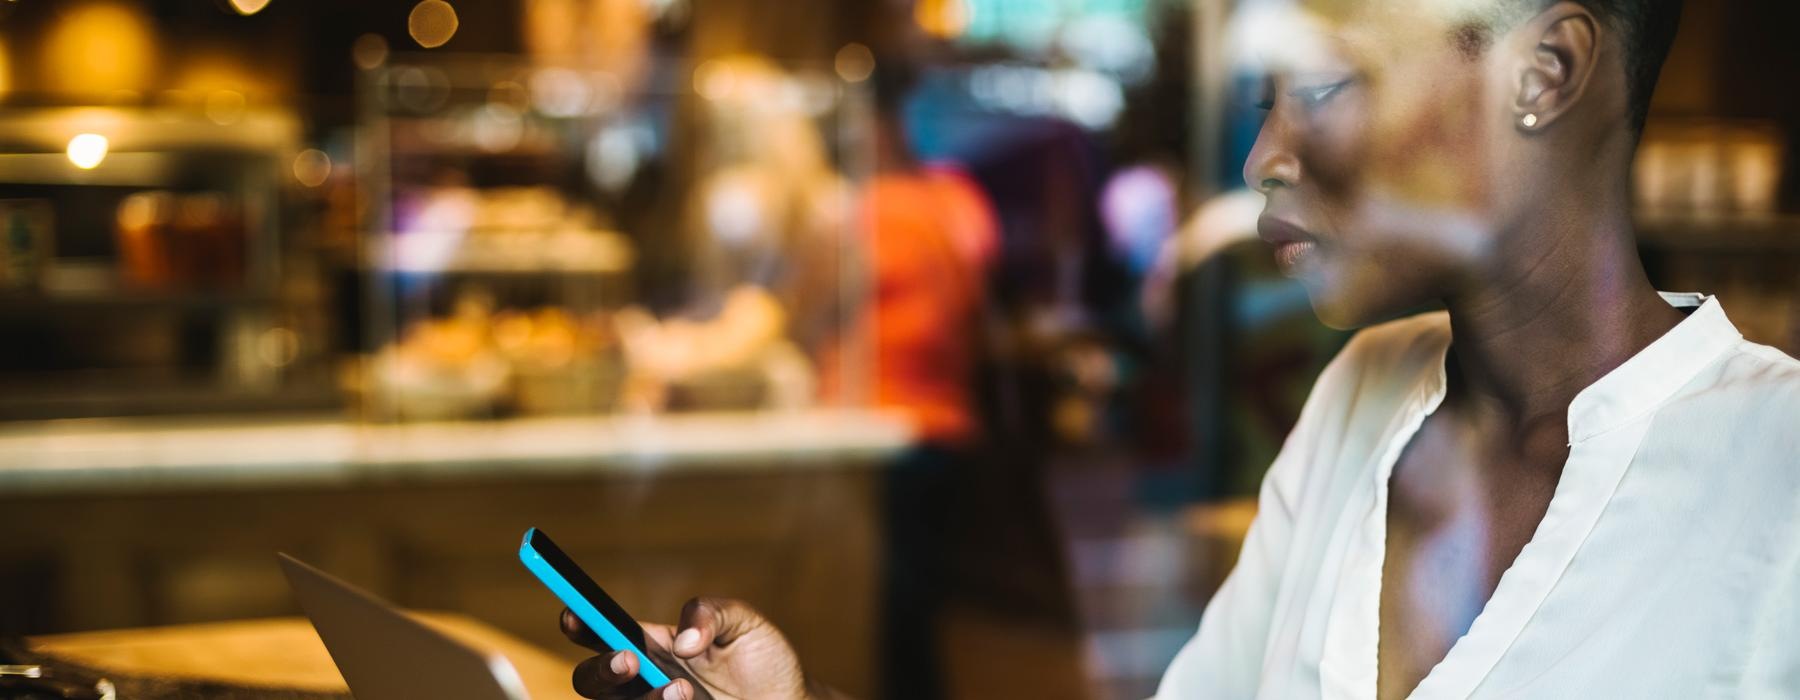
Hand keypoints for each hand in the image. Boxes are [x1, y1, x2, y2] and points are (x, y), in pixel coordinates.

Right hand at [561, 597, 830, 699]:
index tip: (573, 614)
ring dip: (644, 698)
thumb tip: (683, 640)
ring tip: (683, 690)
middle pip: (590, 681)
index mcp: (652, 645)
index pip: (602, 633)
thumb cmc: (763, 661)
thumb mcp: (745, 623)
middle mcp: (644, 681)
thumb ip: (711, 613)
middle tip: (631, 660)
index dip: (580, 622)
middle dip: (601, 669)